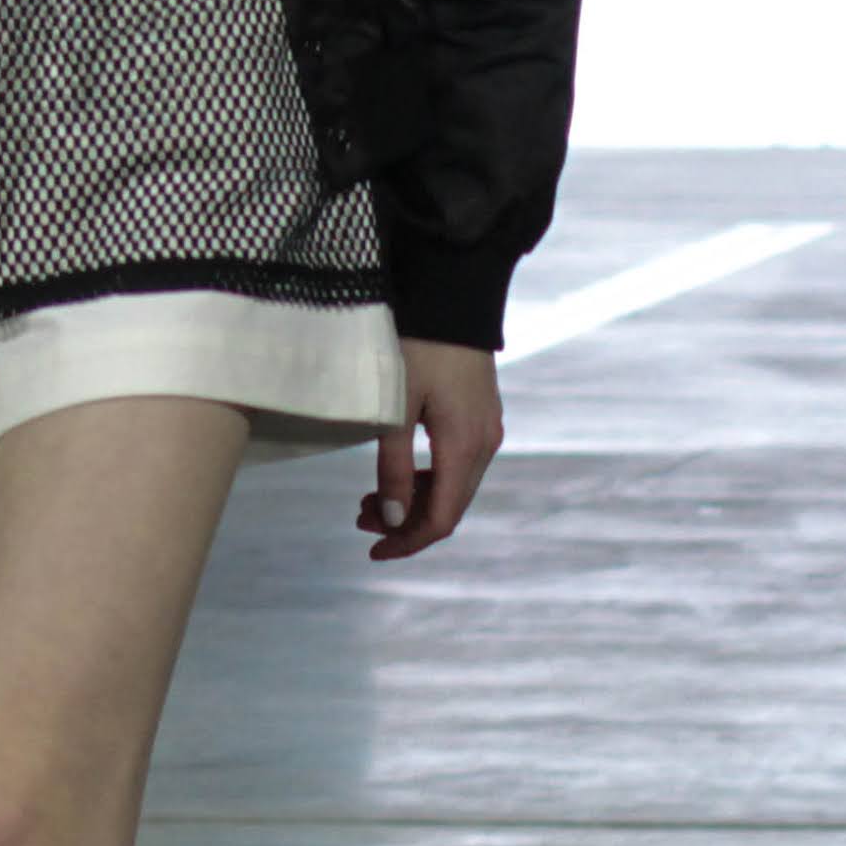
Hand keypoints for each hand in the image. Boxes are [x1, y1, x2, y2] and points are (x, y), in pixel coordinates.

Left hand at [359, 340, 502, 560]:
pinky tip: (397, 471)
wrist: (452, 294)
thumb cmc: (417, 345)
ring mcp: (486, 428)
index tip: (372, 551)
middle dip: (405, 521)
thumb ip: (393, 466)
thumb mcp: (395, 406)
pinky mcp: (480, 413)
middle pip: (448, 506)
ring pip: (452, 485)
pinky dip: (426, 476)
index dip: (408, 542)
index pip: (441, 518)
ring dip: (413, 498)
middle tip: (359, 518)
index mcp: (465, 446)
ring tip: (368, 498)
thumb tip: (393, 520)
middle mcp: (484, 444)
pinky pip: (456, 462)